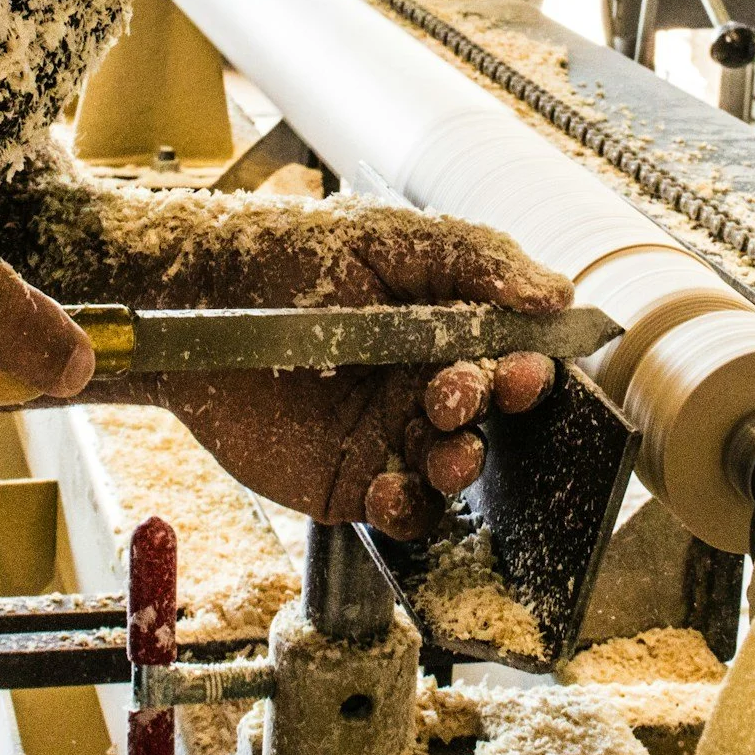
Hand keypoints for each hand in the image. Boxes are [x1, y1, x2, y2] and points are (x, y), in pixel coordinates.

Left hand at [102, 195, 572, 537]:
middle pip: (488, 416)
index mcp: (443, 327)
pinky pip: (401, 513)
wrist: (196, 298)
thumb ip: (476, 262)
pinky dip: (410, 512)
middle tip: (459, 393)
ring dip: (463, 465)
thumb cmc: (291, 255)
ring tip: (446, 451)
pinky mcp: (347, 482)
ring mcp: (387, 436)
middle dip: (490, 409)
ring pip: (454, 470)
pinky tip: (393, 491)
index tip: (527, 368)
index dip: (528, 367)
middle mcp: (423, 385)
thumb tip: (558, 291)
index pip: (510, 355)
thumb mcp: (390, 240)